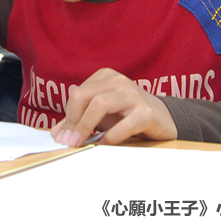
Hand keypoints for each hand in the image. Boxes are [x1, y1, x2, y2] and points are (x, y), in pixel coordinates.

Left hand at [50, 68, 177, 146]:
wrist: (163, 118)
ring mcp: (133, 95)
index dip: (68, 116)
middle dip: (73, 121)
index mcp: (105, 76)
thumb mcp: (101, 115)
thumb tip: (57, 133)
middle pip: (85, 96)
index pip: (77, 94)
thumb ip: (79, 119)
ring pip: (100, 104)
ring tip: (80, 143)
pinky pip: (124, 124)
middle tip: (68, 142)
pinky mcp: (147, 113)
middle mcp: (118, 81)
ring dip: (86, 127)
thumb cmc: (127, 115)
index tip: (63, 137)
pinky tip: (105, 144)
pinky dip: (111, 136)